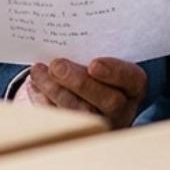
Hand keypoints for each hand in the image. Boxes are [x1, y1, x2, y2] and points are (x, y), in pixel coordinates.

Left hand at [15, 57, 146, 128]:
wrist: (84, 97)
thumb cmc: (94, 72)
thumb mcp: (101, 60)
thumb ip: (90, 51)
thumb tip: (67, 36)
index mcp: (132, 86)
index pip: (133, 79)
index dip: (115, 72)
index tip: (93, 64)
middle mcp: (122, 109)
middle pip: (109, 101)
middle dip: (80, 82)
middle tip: (57, 66)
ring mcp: (101, 124)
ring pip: (82, 112)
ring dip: (56, 90)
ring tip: (39, 72)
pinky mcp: (78, 133)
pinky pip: (62, 121)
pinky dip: (45, 102)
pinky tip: (35, 85)